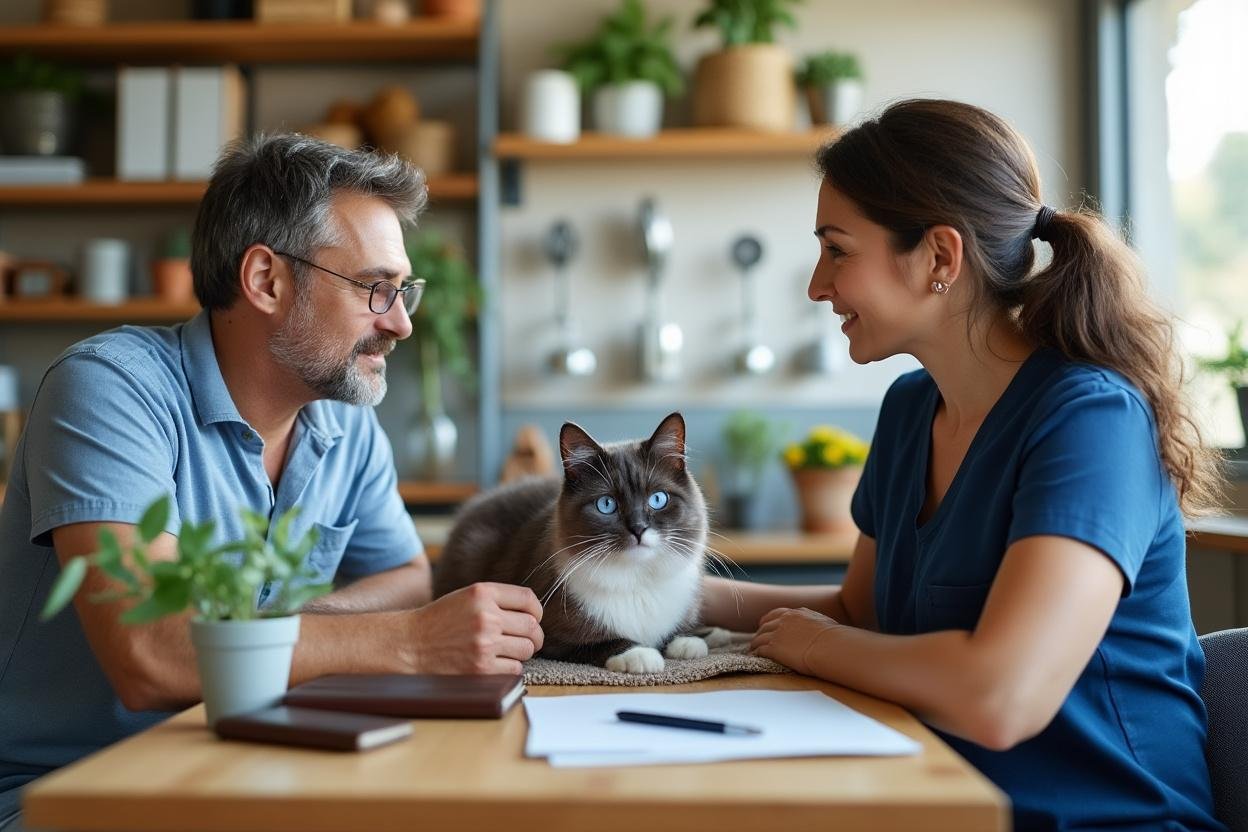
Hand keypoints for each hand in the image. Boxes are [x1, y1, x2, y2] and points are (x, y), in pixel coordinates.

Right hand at [407, 582, 543, 674]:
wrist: (410, 645)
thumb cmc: (440, 621)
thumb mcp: (466, 597)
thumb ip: (497, 600)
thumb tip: (533, 614)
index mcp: (482, 593)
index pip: (528, 599)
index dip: (537, 611)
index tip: (535, 618)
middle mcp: (485, 616)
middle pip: (532, 627)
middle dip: (535, 635)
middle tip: (530, 640)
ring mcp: (484, 644)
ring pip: (526, 649)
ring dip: (522, 652)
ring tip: (507, 651)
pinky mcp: (482, 668)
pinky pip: (515, 669)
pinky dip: (511, 668)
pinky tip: (497, 663)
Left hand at [750, 607, 840, 675]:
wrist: (830, 647)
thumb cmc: (835, 639)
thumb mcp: (825, 623)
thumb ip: (817, 623)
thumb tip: (823, 627)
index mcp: (796, 614)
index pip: (776, 614)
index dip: (768, 620)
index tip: (763, 625)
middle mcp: (784, 621)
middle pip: (765, 626)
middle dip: (760, 632)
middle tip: (756, 640)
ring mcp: (778, 634)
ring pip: (759, 637)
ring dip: (754, 644)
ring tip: (752, 650)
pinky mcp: (774, 648)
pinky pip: (760, 649)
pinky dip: (755, 653)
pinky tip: (754, 657)